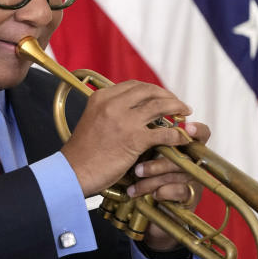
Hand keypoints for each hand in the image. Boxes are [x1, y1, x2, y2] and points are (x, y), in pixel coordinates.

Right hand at [60, 81, 193, 196]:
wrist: (72, 172)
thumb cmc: (82, 153)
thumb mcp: (92, 121)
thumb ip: (109, 112)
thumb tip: (130, 112)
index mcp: (102, 97)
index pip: (134, 86)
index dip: (152, 90)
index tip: (162, 96)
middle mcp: (113, 104)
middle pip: (149, 91)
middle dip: (168, 95)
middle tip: (178, 104)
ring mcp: (124, 120)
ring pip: (159, 106)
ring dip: (177, 108)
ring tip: (185, 113)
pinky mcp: (134, 139)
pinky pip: (163, 133)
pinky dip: (176, 134)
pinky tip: (182, 138)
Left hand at [127, 121, 210, 251]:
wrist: (155, 216)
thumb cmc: (151, 183)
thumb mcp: (149, 162)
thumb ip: (150, 147)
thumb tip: (136, 131)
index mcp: (187, 151)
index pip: (202, 135)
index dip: (198, 130)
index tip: (186, 127)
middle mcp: (195, 164)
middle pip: (184, 156)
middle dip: (158, 163)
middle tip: (138, 170)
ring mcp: (196, 181)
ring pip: (177, 174)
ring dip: (153, 181)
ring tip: (135, 187)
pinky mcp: (193, 198)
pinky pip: (180, 190)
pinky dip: (162, 192)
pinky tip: (152, 196)